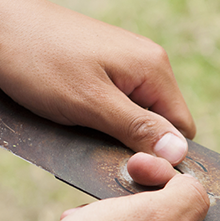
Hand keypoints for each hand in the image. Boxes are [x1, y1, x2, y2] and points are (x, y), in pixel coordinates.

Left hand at [0, 0, 193, 164]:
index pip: (182, 128)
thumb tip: (178, 153)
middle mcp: (146, 63)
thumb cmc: (37, 57)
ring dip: (113, 131)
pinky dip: (99, 116)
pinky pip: (116, 104)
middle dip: (134, 141)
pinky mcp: (104, 67)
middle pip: (160, 123)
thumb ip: (138, 129)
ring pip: (136, 116)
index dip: (161, 153)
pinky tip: (75, 113)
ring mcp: (125, 63)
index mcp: (154, 68)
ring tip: (81, 125)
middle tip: (98, 144)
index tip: (131, 162)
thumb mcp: (91, 103)